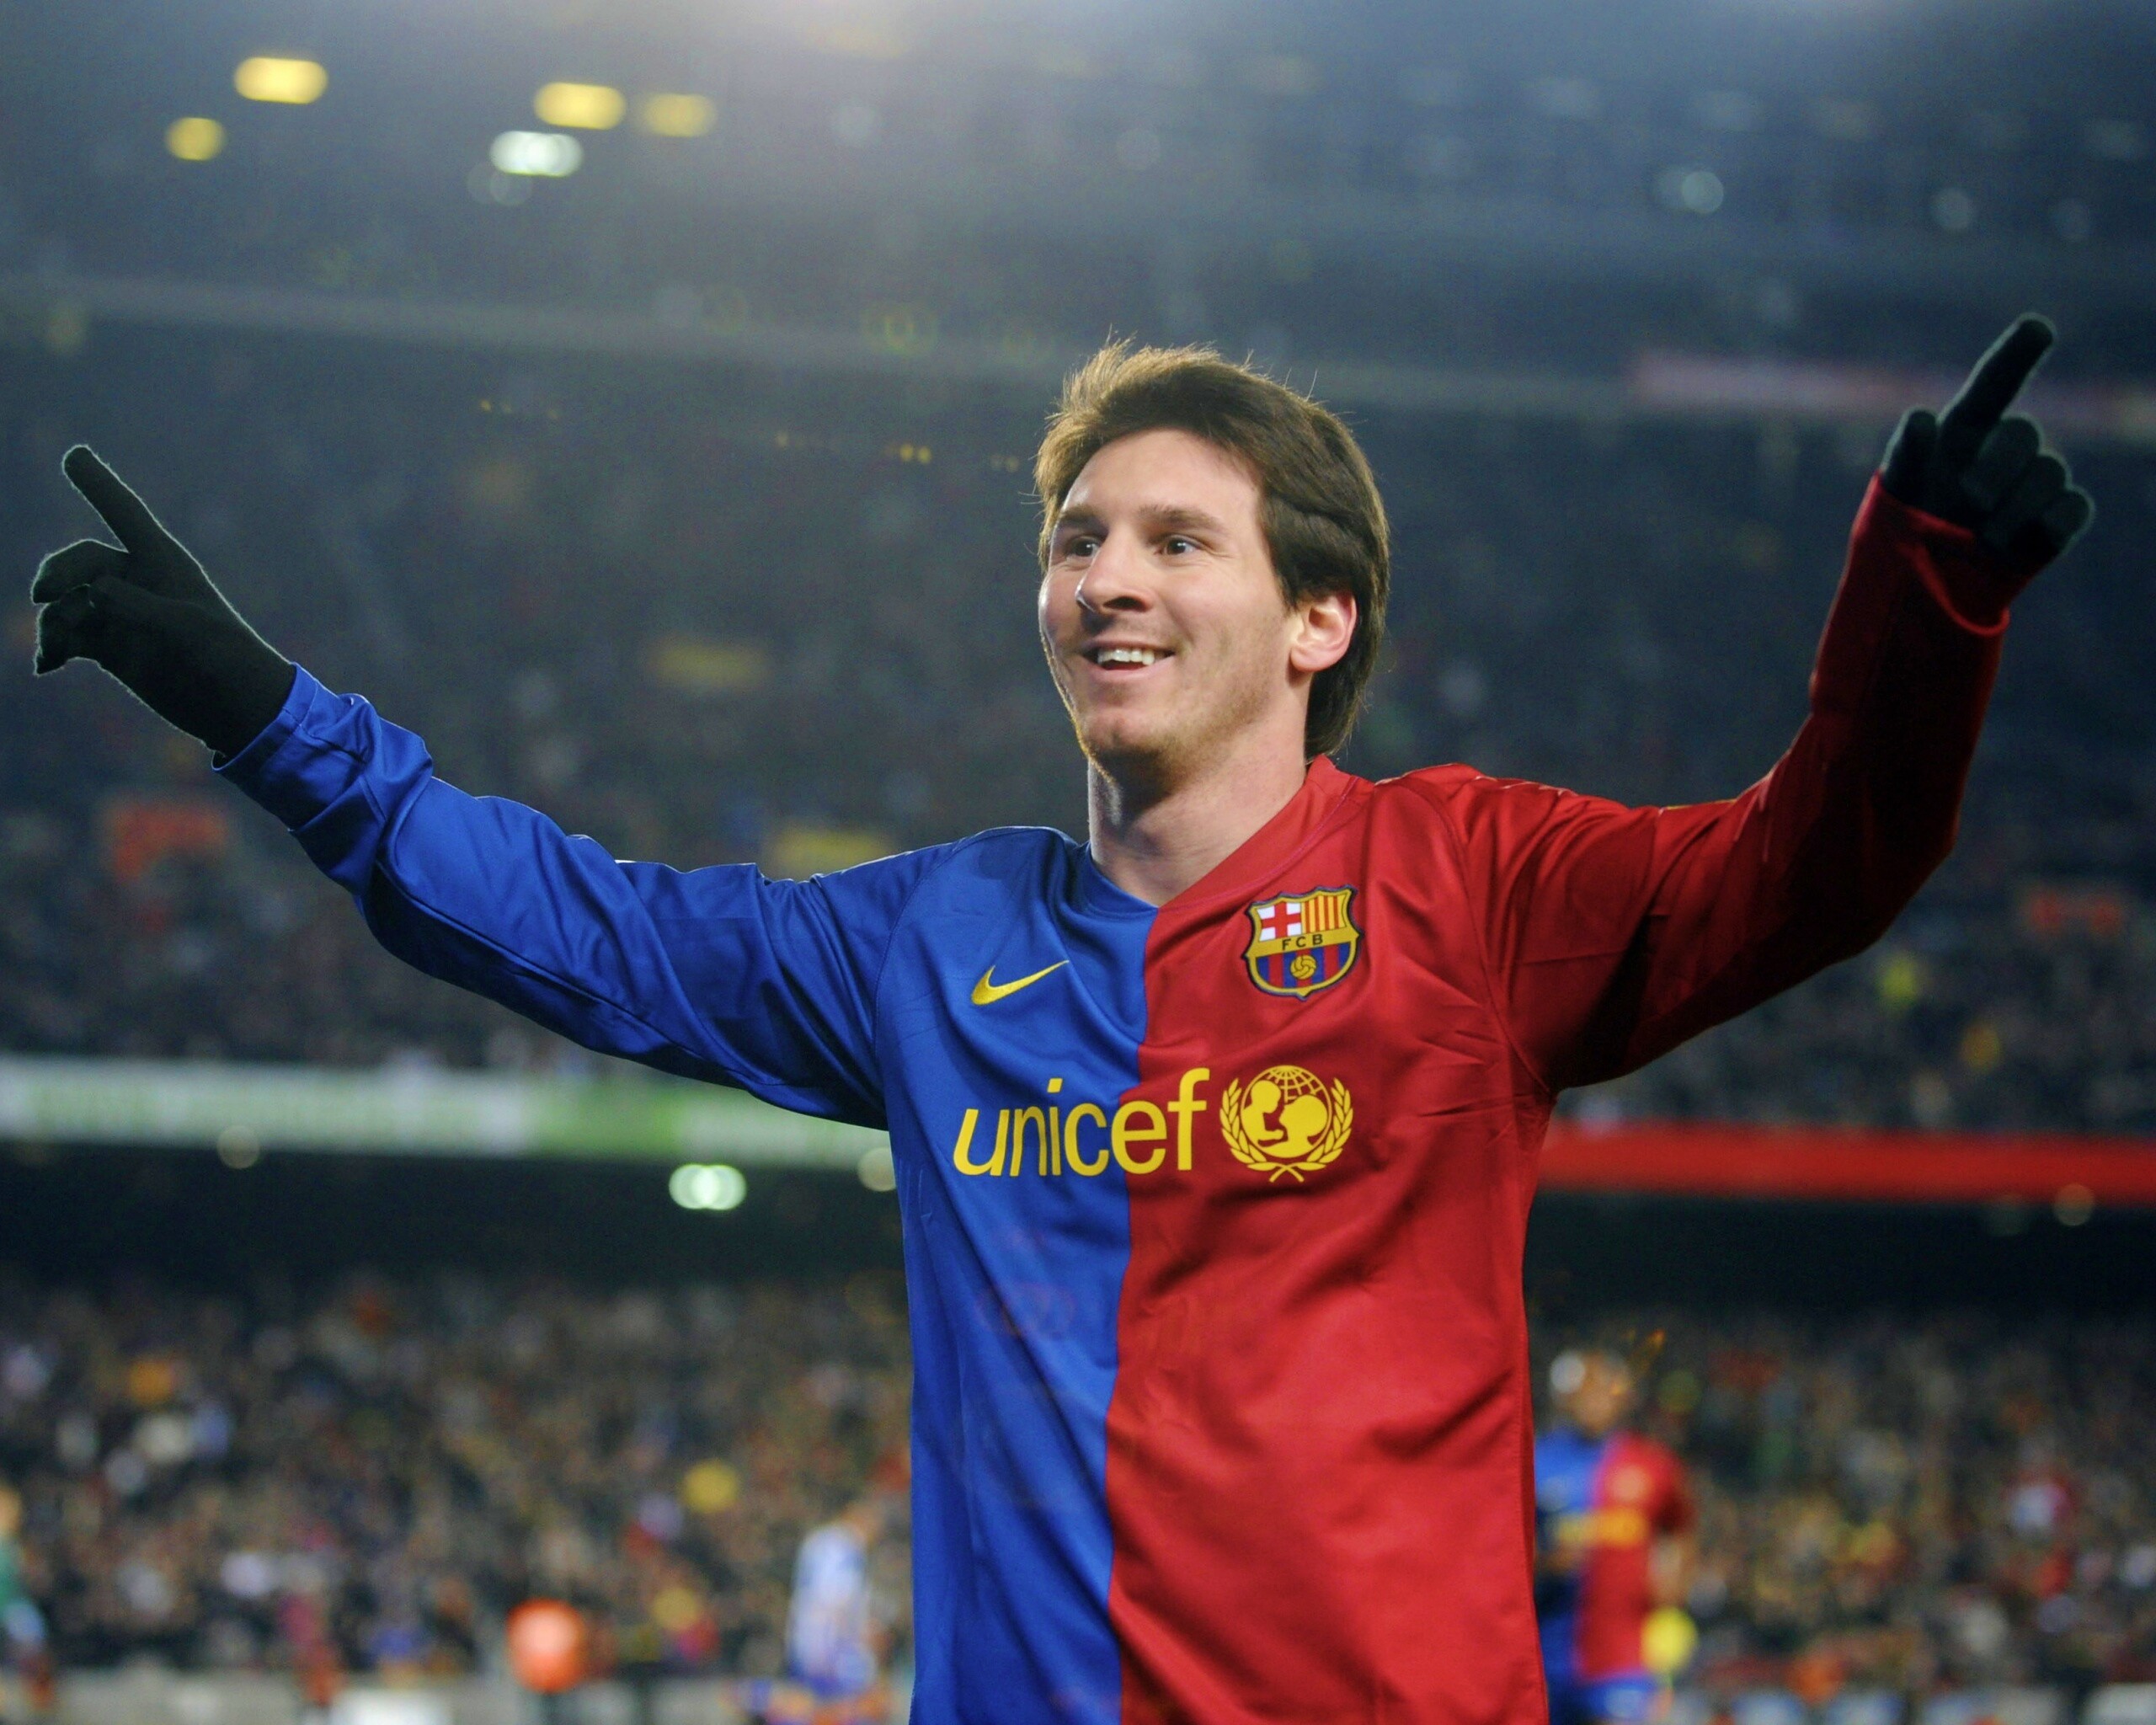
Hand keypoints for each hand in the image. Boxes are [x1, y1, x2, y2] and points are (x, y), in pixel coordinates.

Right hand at [30, 446, 294, 756]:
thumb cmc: (224, 659)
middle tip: (44, 594)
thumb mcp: (184, 629)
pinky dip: (53, 647)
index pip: (126, 514)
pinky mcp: (111, 647)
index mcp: (164, 564)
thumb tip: (93, 596)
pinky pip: (68, 636)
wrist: (236, 708)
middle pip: (82, 562)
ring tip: (57, 647)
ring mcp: (121, 615)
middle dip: (58, 573)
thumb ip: (137, 607)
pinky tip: (46, 666)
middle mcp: (139, 583)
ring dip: (54, 620)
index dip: (99, 485)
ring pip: (69, 601)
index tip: (74, 454)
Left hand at [1880, 314, 2093, 572]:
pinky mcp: (2057, 519)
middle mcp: (2005, 447)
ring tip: (1979, 539)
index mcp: (1964, 429)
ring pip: (2048, 474)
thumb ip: (1906, 454)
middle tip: (1968, 500)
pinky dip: (2048, 525)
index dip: (2016, 353)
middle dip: (1997, 466)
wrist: (1924, 585)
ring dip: (2012, 509)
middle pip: (2022, 434)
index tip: (2039, 328)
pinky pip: (2071, 508)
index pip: (1994, 383)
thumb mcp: (1896, 493)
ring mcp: (2036, 481)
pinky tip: (2019, 543)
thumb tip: (1920, 418)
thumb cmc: (1904, 529)